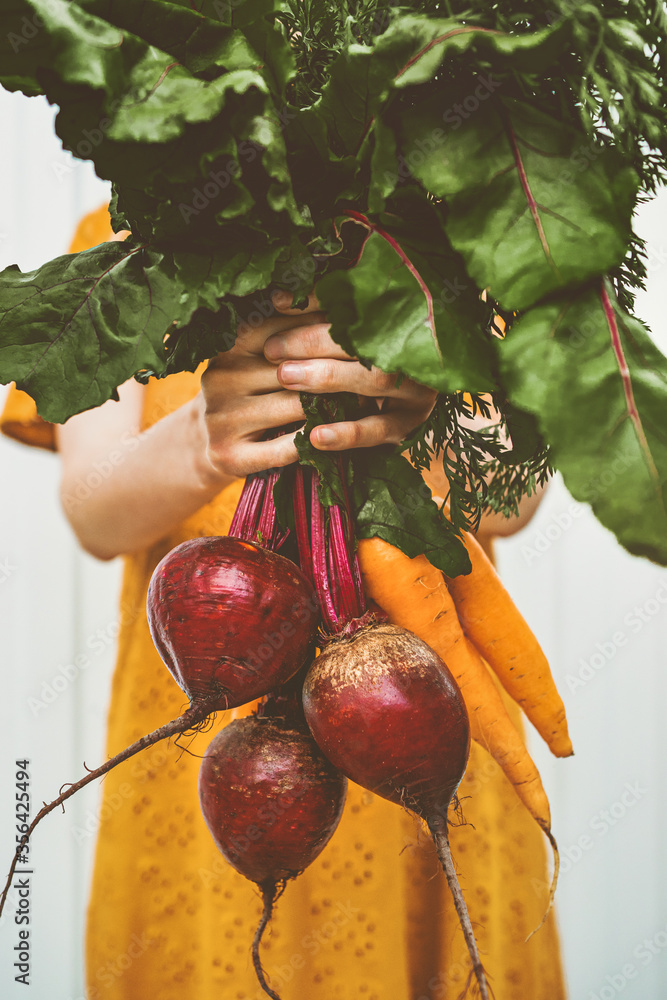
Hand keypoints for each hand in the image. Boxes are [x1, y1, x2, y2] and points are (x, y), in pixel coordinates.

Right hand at [200, 291, 435, 478]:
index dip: (320, 327)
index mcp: (229, 347)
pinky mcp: (230, 455)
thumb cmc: (247, 393)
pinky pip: (285, 447)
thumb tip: (345, 305)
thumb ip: (288, 336)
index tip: (359, 326)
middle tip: (378, 366)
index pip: (279, 328)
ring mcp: (222, 419)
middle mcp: (220, 378)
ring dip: (333, 405)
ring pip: (294, 407)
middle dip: (334, 368)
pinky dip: (315, 442)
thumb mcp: (255, 359)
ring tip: (368, 399)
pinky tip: (339, 435)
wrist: (203, 444)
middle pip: (292, 368)